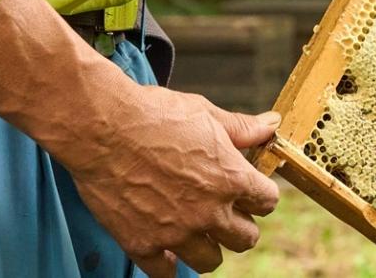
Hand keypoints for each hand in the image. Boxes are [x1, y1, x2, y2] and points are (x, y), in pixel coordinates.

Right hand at [0, 0, 280, 277]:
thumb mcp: (205, 113)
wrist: (104, 127)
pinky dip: (170, 260)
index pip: (267, 201)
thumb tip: (271, 125)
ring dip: (210, 244)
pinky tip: (167, 241)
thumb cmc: (155, 113)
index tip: (250, 187)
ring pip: (211, 261)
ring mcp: (176, 234)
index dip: (261, 192)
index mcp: (230, 178)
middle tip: (227, 208)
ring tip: (198, 226)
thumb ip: (242, 128)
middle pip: (246, 238)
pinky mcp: (143, 245)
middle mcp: (209, 212)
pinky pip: (167, 272)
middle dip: (241, 222)